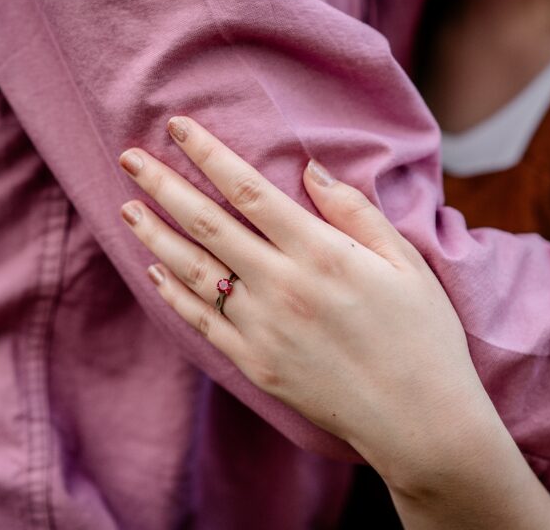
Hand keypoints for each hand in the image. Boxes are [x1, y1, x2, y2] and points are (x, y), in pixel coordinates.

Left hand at [117, 116, 487, 492]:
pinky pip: (202, 321)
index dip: (209, 155)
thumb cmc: (422, 334)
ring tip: (127, 206)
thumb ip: (354, 211)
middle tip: (128, 158)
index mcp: (319, 253)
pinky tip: (154, 270)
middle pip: (208, 224)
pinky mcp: (255, 364)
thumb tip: (311, 169)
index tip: (178, 128)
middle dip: (164, 186)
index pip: (249, 191)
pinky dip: (173, 293)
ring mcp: (263, 329)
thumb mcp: (404, 260)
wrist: (419, 421)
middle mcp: (281, 286)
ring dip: (155, 235)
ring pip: (194, 270)